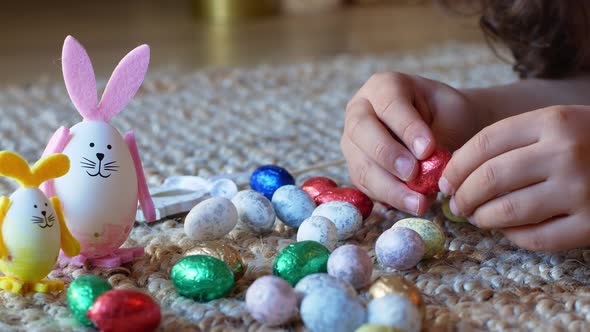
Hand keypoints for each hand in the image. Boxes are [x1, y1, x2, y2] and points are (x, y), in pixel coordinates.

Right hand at [341, 72, 478, 214]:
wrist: (445, 127)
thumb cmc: (448, 115)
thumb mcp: (451, 115)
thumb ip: (438, 136)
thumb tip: (427, 168)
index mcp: (383, 86)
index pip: (388, 104)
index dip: (405, 128)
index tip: (427, 149)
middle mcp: (359, 110)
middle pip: (362, 130)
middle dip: (387, 155)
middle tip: (413, 173)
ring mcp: (353, 141)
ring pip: (360, 163)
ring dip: (388, 186)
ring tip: (418, 202)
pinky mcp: (357, 166)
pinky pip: (365, 184)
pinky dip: (388, 197)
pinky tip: (410, 205)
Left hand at [440, 106, 589, 250]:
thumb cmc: (589, 143)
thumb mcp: (556, 125)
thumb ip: (512, 141)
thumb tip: (455, 172)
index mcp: (553, 121)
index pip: (484, 143)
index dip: (456, 166)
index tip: (445, 180)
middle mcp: (566, 153)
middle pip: (489, 178)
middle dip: (462, 195)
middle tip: (456, 203)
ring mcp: (581, 191)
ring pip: (506, 211)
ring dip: (481, 217)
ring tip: (476, 216)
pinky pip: (533, 238)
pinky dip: (511, 236)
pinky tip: (507, 229)